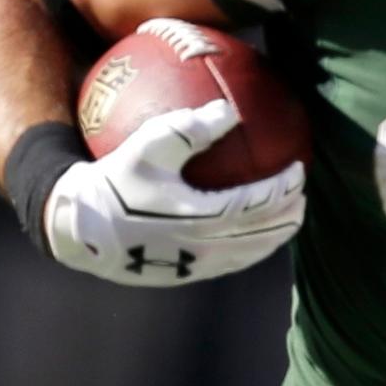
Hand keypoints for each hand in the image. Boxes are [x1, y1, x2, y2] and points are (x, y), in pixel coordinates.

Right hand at [43, 101, 302, 285]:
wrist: (81, 229)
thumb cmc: (114, 181)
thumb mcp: (149, 146)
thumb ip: (190, 128)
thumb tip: (229, 110)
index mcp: (202, 217)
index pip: (258, 204)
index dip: (284, 188)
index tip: (300, 170)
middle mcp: (204, 247)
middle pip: (261, 235)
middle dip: (288, 217)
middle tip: (304, 199)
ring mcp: (195, 265)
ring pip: (247, 255)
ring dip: (272, 239)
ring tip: (288, 223)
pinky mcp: (182, 275)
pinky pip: (227, 264)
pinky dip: (248, 251)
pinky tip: (248, 238)